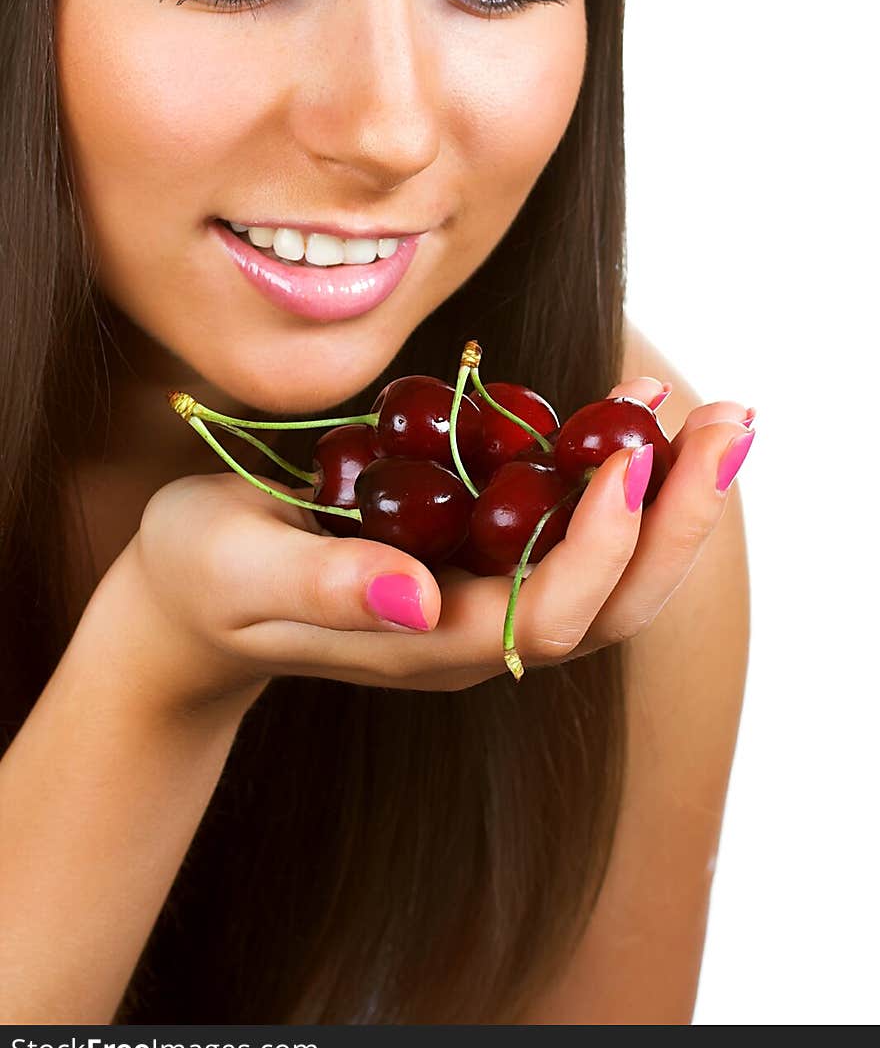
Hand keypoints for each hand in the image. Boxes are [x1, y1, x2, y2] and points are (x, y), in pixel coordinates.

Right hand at [82, 377, 751, 709]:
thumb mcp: (242, 569)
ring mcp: (480, 592)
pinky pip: (563, 519)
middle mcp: (474, 627)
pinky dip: (611, 465)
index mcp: (426, 643)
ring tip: (718, 416)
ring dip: (670, 495)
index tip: (634, 465)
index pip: (545, 613)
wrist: (192, 597)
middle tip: (733, 426)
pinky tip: (634, 404)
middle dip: (680, 520)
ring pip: (606, 565)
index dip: (600, 546)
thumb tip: (419, 594)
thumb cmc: (204, 577)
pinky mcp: (475, 551)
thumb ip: (327, 586)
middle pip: (609, 599)